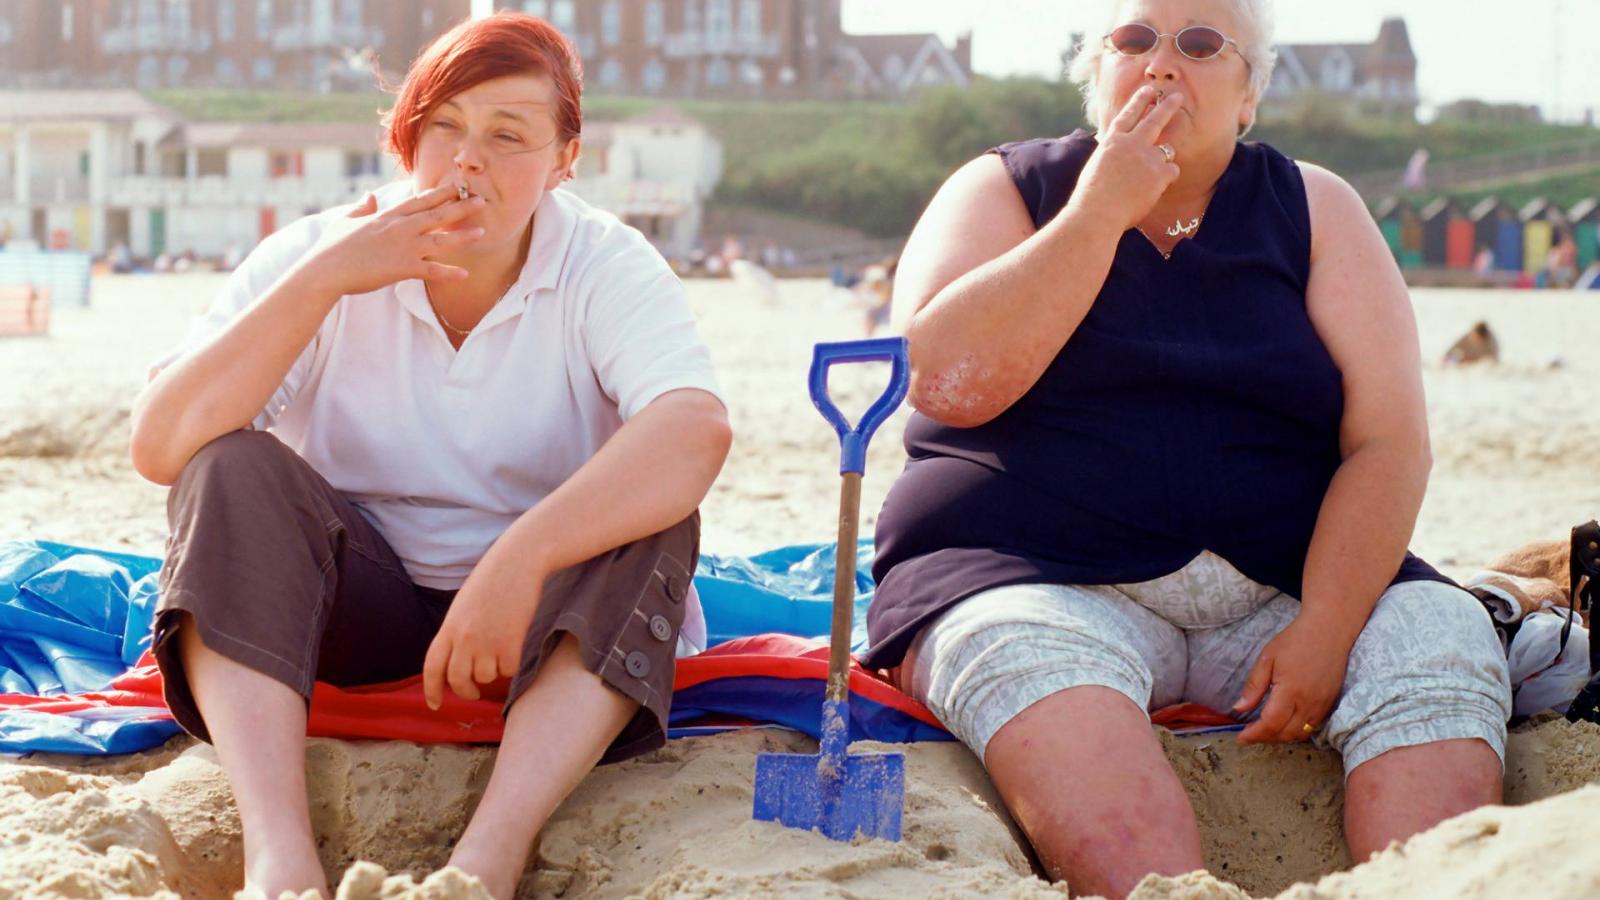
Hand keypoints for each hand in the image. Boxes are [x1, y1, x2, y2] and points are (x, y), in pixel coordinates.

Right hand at [299, 183, 486, 297]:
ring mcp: (402, 247)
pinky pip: (431, 270)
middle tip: (482, 200)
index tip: (457, 185)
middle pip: (436, 214)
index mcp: (387, 216)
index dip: (440, 192)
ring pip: (440, 239)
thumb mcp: (345, 221)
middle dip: (460, 206)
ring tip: (483, 232)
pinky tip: (464, 274)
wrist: (325, 270)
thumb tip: (368, 197)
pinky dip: (448, 272)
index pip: (419, 200)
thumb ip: (361, 208)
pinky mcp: (402, 268)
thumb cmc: (331, 248)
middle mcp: (399, 228)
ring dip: (462, 236)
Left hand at [422, 553, 547, 709]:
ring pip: (486, 677)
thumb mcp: (463, 606)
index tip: (435, 705)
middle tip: (474, 693)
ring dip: (493, 671)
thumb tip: (460, 660)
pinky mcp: (511, 643)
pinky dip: (512, 665)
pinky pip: (508, 670)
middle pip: (458, 680)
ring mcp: (487, 642)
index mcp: (448, 627)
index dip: (432, 690)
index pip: (432, 667)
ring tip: (499, 650)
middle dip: (466, 692)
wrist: (517, 561)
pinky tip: (514, 646)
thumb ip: (458, 632)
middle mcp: (464, 638)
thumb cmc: (492, 579)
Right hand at [1070, 86, 1184, 231]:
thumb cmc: (1091, 197)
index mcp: (1112, 141)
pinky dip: (1166, 178)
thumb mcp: (1095, 167)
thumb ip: (1110, 156)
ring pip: (1167, 149)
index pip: (1128, 115)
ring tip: (1153, 172)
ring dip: (1163, 158)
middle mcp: (1131, 144)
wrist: (1097, 213)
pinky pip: (1172, 170)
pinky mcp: (1159, 174)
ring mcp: (1147, 157)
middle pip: (1154, 120)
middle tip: (1177, 97)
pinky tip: (1155, 188)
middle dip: (1167, 106)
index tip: (1148, 90)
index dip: (1139, 101)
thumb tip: (1115, 152)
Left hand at [1233, 613, 1355, 743]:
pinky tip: (1283, 724)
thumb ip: (1254, 686)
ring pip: (1299, 734)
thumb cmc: (1295, 640)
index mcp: (1291, 691)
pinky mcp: (1329, 704)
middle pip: (1285, 734)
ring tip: (1264, 731)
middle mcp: (1309, 703)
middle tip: (1249, 734)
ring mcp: (1322, 705)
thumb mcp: (1267, 659)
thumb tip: (1240, 709)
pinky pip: (1311, 727)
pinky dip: (1295, 732)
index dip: (1254, 734)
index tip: (1240, 738)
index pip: (1271, 724)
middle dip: (1265, 739)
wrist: (1329, 630)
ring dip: (1280, 738)